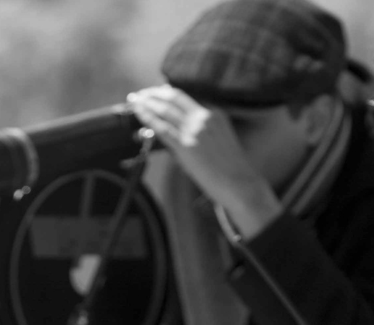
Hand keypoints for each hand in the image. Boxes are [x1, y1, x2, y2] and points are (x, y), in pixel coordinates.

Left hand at [127, 85, 277, 231]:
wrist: (239, 183)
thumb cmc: (229, 167)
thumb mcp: (219, 138)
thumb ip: (201, 128)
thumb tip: (177, 127)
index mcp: (214, 112)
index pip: (185, 97)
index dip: (166, 93)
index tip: (155, 92)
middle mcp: (204, 117)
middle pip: (173, 98)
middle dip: (153, 94)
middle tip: (139, 94)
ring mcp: (195, 130)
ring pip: (165, 110)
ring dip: (147, 103)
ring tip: (134, 100)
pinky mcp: (187, 146)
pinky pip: (162, 128)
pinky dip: (148, 118)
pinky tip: (139, 114)